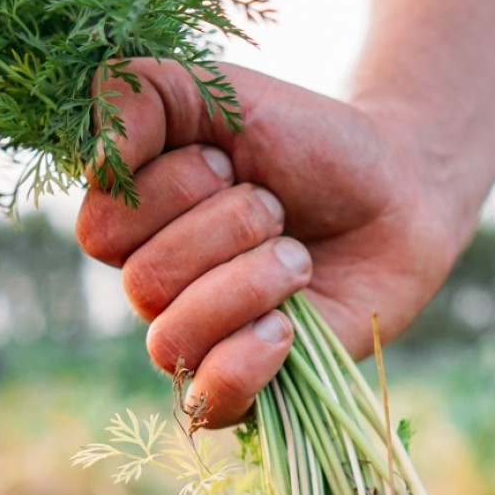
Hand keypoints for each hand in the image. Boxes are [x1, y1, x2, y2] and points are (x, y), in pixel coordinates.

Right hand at [75, 59, 457, 425]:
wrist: (399, 190)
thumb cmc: (307, 143)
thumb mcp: (219, 91)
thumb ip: (139, 94)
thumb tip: (95, 157)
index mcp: (137, 226)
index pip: (103, 230)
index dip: (170, 189)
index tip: (230, 161)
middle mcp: (158, 289)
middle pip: (144, 283)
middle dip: (228, 229)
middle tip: (278, 207)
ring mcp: (202, 342)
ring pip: (174, 341)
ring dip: (248, 285)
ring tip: (299, 258)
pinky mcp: (250, 387)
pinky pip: (210, 403)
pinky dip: (246, 362)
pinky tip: (288, 324)